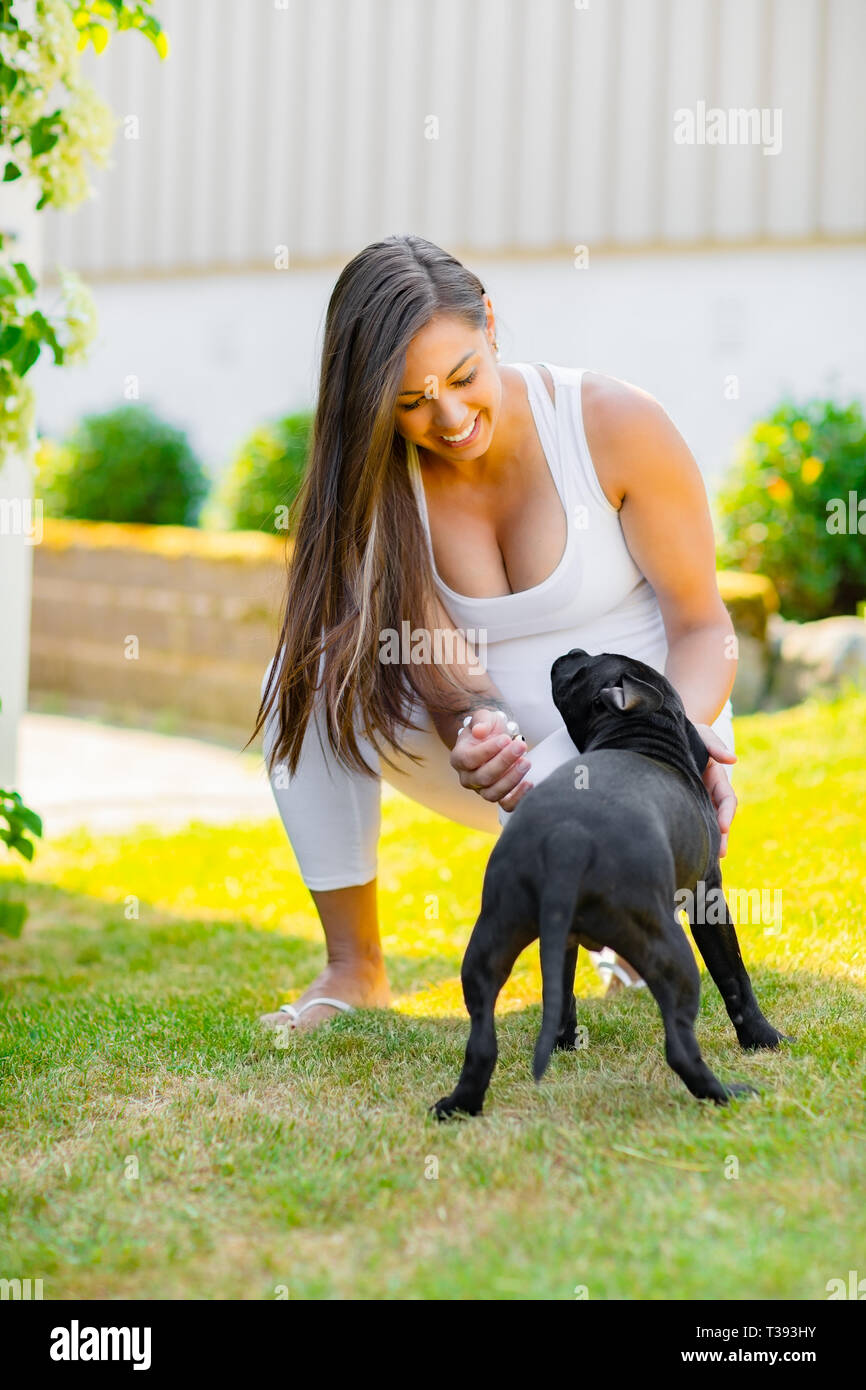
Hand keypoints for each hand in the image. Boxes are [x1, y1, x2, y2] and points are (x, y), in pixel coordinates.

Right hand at [449, 707, 533, 812]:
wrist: (495, 739)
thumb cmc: (488, 728)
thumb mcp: (484, 717)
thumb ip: (481, 721)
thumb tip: (480, 731)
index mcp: (459, 758)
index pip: (469, 759)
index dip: (487, 750)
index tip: (505, 739)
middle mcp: (467, 777)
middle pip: (483, 778)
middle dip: (504, 762)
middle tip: (521, 746)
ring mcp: (482, 790)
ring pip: (493, 794)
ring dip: (511, 779)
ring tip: (526, 761)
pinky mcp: (498, 796)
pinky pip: (506, 805)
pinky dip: (518, 798)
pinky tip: (529, 783)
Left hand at [693, 723, 737, 857]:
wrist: (665, 732)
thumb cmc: (688, 732)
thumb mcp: (702, 734)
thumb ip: (715, 745)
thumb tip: (733, 759)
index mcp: (716, 776)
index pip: (726, 799)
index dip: (727, 813)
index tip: (723, 826)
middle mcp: (708, 789)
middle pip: (719, 816)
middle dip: (721, 834)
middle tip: (720, 853)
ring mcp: (696, 795)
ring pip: (706, 820)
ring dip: (710, 838)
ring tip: (709, 858)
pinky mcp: (682, 799)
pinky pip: (691, 818)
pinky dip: (694, 832)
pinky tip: (687, 848)